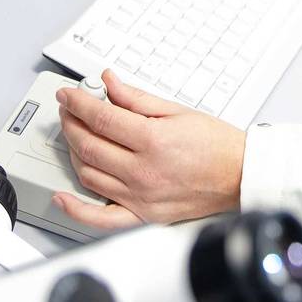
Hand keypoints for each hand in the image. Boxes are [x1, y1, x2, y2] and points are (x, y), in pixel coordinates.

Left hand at [52, 70, 246, 231]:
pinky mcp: (142, 215)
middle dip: (71, 122)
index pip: (101, 118)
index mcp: (152, 140)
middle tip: (68, 109)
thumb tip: (110, 83)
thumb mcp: (176, 110)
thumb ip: (136, 98)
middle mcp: (143, 171)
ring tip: (74, 135)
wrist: (239, 175)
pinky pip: (101, 218)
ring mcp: (140, 196)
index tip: (69, 95)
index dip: (78, 102)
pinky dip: (77, 209)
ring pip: (88, 174)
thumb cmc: (216, 145)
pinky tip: (62, 197)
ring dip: (73, 152)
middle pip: (89, 145)